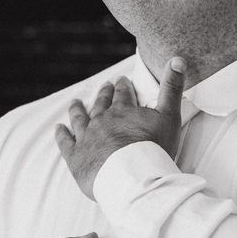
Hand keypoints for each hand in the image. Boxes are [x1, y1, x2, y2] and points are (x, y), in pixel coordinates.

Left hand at [55, 57, 185, 199]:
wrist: (133, 178)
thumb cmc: (154, 150)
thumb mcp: (170, 116)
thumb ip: (172, 88)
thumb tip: (178, 59)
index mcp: (123, 111)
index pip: (123, 94)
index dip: (123, 86)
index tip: (121, 80)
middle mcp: (102, 120)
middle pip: (101, 104)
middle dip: (103, 95)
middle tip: (104, 88)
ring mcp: (87, 138)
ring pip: (79, 119)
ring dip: (77, 110)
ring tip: (75, 103)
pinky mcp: (76, 157)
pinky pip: (65, 142)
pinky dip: (61, 134)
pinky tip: (58, 129)